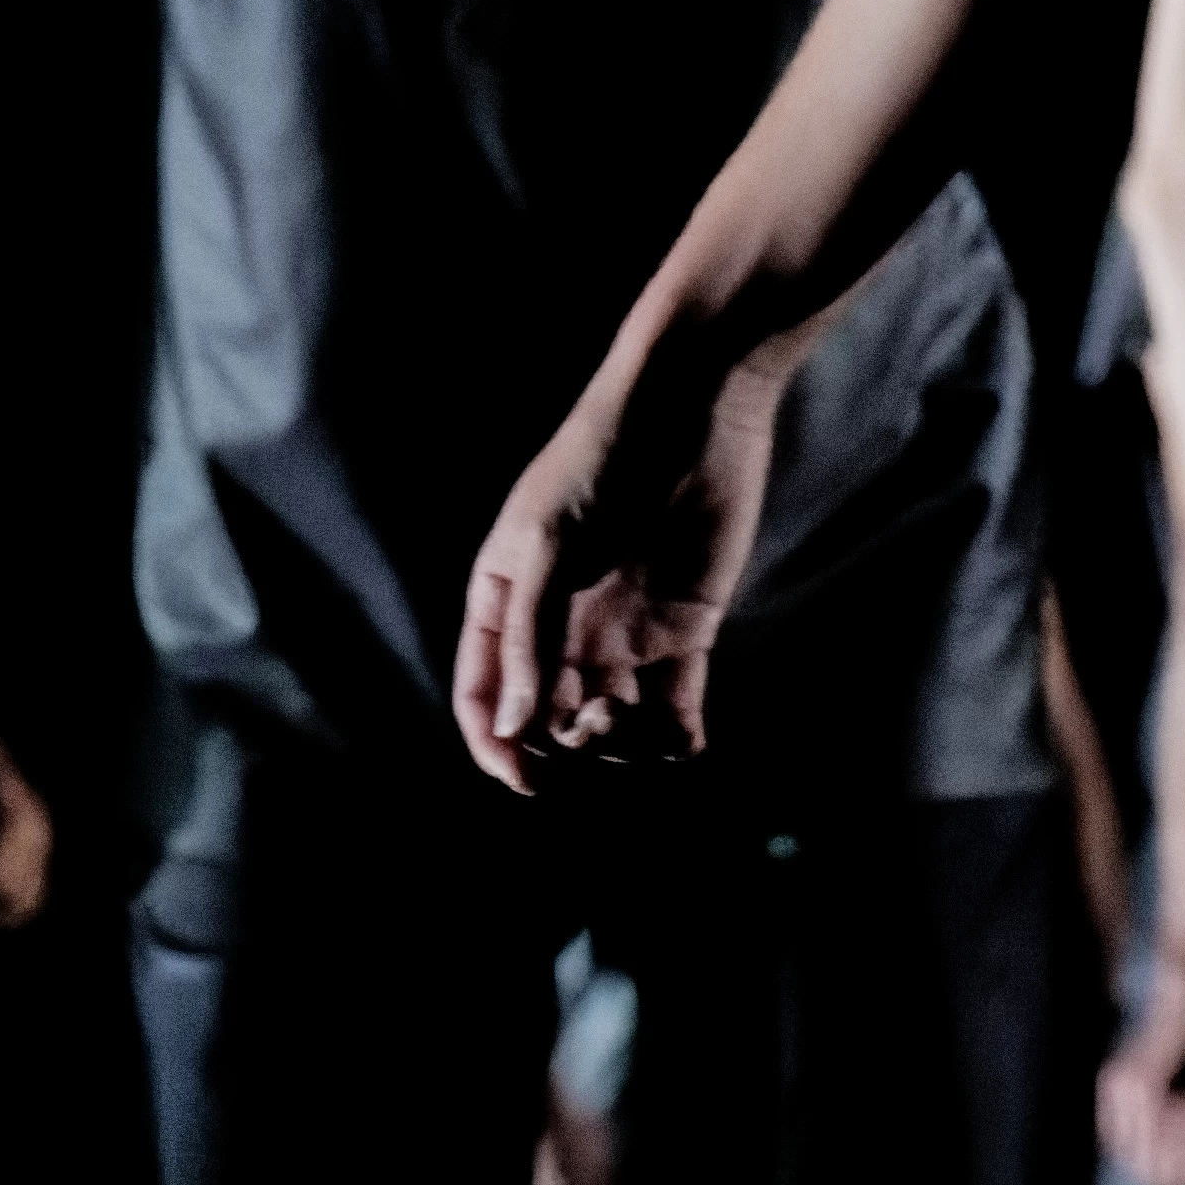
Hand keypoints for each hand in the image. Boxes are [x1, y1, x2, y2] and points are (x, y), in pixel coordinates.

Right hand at [451, 373, 778, 792]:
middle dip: (563, 741)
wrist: (698, 404)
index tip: (525, 780)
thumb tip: (515, 728)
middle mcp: (561, 625)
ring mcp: (623, 631)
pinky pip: (675, 709)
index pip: (486, 694)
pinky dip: (676, 742)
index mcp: (509, 600)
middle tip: (595, 717)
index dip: (497, 746)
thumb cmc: (605, 456)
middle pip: (547, 718)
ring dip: (617, 745)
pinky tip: (685, 742)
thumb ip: (531, 634)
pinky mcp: (685, 629)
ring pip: (609, 724)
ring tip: (629, 715)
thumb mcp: (550, 539)